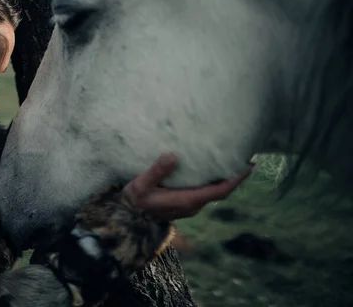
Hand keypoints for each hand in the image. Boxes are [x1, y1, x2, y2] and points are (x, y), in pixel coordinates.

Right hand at [122, 152, 251, 220]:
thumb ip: (157, 171)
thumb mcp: (141, 185)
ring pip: (212, 193)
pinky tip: (206, 171)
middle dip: (233, 177)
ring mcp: (187, 207)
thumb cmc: (133, 203)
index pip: (220, 191)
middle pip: (220, 191)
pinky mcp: (182, 205)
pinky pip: (203, 193)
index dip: (236, 179)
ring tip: (226, 161)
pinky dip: (210, 182)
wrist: (127, 221)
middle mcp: (192, 205)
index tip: (249, 166)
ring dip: (222, 179)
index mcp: (188, 200)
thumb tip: (173, 155)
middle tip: (242, 158)